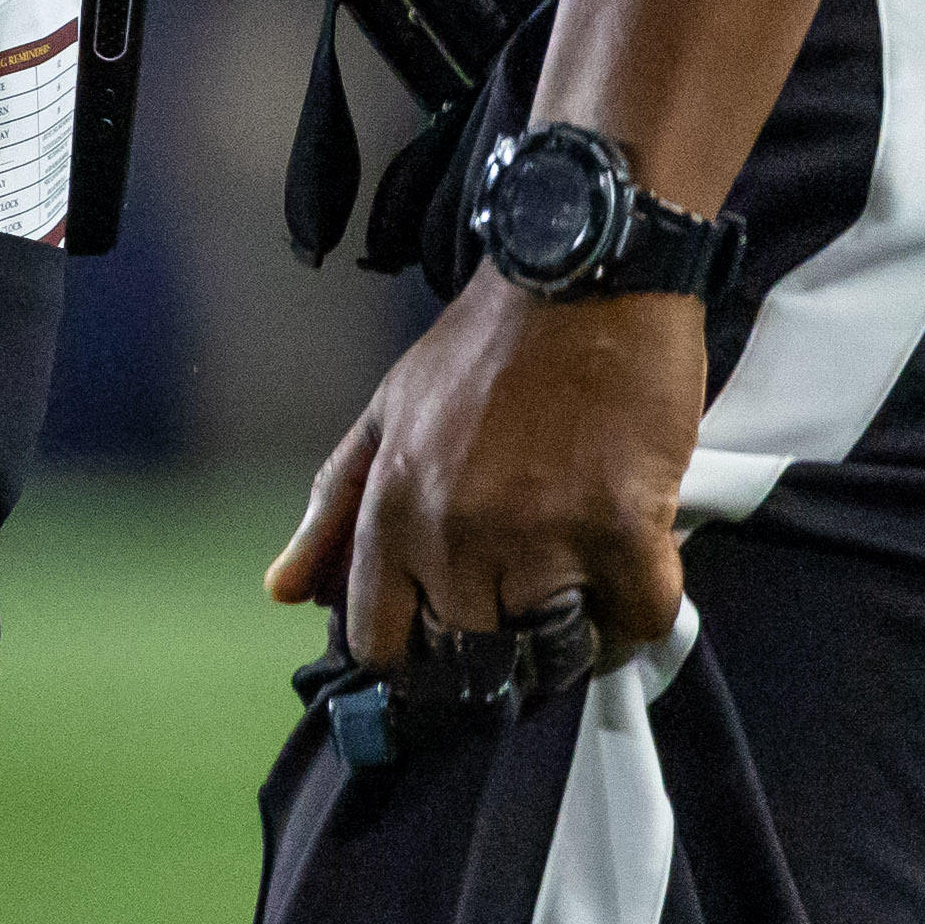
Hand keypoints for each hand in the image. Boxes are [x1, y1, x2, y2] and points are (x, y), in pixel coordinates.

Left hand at [270, 273, 703, 677]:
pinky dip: (640, 609)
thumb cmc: (490, 341)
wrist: (583, 267)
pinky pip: (637, 620)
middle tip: (528, 595)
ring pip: (555, 649)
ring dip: (574, 632)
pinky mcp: (622, 527)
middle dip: (498, 642)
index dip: (412, 655)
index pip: (380, 642)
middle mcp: (457, 532)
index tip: (443, 642)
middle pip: (473, 656)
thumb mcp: (390, 412)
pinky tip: (635, 569)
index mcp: (394, 507)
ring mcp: (541, 535)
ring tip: (584, 580)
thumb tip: (284, 591)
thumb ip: (337, 508)